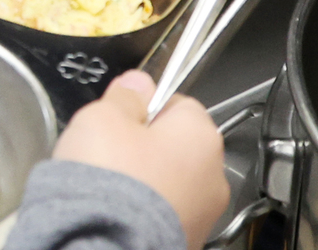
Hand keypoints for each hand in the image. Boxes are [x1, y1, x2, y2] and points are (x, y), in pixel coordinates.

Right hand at [52, 71, 228, 249]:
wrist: (105, 248)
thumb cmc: (112, 182)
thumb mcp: (105, 116)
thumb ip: (126, 96)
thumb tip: (137, 85)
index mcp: (202, 135)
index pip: (178, 104)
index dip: (145, 108)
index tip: (123, 117)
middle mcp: (213, 178)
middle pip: (176, 147)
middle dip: (146, 148)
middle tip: (113, 152)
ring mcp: (201, 218)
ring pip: (171, 186)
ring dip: (146, 184)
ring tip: (112, 189)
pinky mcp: (186, 245)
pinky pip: (163, 218)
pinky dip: (145, 215)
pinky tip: (118, 216)